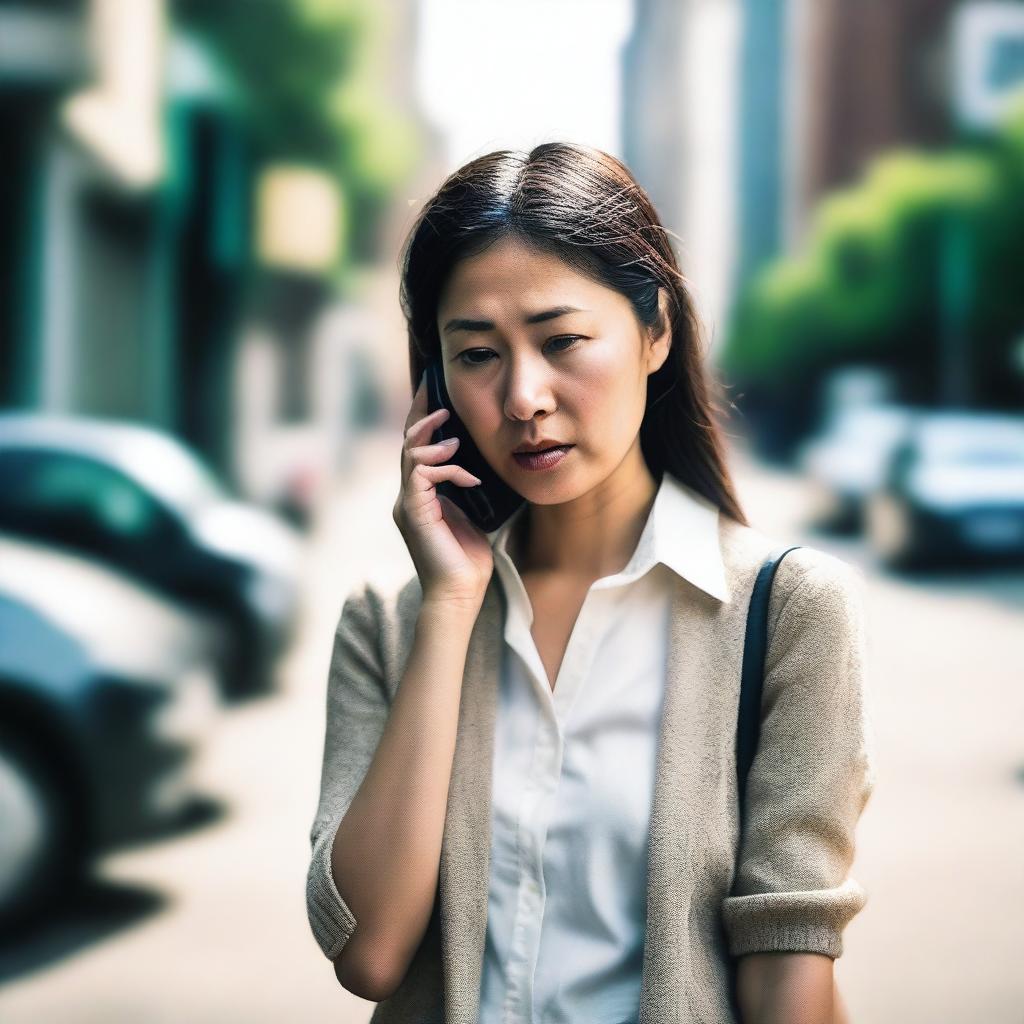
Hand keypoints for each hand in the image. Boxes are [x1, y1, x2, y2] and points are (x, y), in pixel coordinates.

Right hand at [392, 372, 494, 607]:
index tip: (435, 394)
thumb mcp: (474, 513)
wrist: (460, 594)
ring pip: (410, 454)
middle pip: (407, 443)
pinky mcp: (415, 511)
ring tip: (454, 438)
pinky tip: (467, 474)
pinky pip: (423, 473)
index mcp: (420, 496)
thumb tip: (484, 463)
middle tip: (437, 394)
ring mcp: (408, 503)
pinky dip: (446, 468)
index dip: (423, 419)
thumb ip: (469, 487)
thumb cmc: (469, 559)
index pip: (416, 449)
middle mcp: (409, 496)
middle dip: (422, 415)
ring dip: (432, 439)